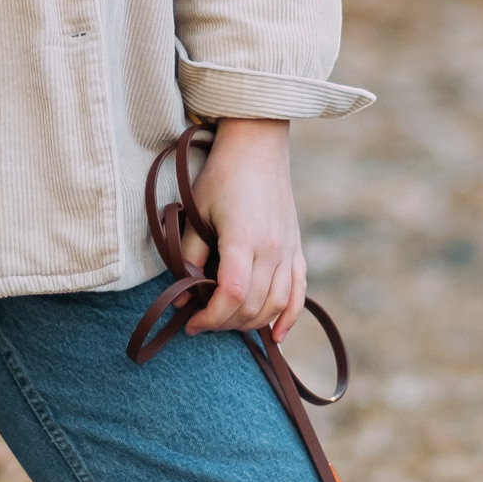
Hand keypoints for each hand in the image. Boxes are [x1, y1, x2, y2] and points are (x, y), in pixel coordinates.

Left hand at [178, 120, 305, 342]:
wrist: (257, 146)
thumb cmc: (221, 176)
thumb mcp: (197, 213)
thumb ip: (190, 257)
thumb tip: (184, 298)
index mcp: (244, 239)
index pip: (230, 294)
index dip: (210, 317)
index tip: (192, 322)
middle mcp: (272, 248)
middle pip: (253, 305)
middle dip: (225, 322)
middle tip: (202, 321)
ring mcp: (288, 249)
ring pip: (276, 304)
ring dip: (251, 322)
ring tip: (227, 322)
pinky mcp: (296, 248)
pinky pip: (298, 292)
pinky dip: (288, 316)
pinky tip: (276, 334)